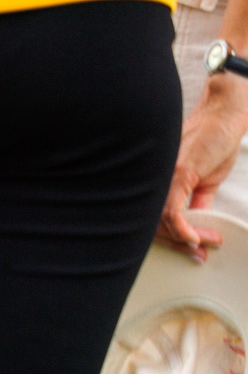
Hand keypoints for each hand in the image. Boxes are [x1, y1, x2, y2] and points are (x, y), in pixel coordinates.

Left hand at [161, 74, 247, 261]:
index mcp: (158, 183)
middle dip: (176, 245)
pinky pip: (172, 211)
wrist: (224, 118)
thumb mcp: (205, 181)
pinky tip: (196, 238)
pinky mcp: (177, 174)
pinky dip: (183, 230)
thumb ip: (197, 202)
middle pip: (150, 223)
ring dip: (186, 240)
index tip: (189, 251)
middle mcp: (154, 180)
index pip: (150, 218)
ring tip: (206, 245)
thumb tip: (195, 226)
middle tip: (197, 255)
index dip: (168, 240)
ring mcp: (162, 177)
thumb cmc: (213, 144)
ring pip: (161, 222)